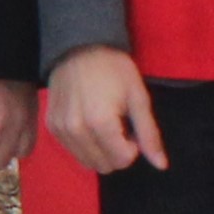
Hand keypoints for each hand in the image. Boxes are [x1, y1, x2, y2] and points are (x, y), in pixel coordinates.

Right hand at [45, 46, 166, 174]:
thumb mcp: (138, 97)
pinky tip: (89, 123)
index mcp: (100, 123)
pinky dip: (86, 145)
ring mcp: (60, 130)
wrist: (79, 47)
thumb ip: (149, 134)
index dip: (134, 147)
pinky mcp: (52, 127)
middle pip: (105, 166)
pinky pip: (73, 151)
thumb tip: (162, 165)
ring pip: (87, 163)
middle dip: (117, 152)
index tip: (131, 126)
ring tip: (104, 125)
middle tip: (119, 126)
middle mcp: (77, 131)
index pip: (123, 160)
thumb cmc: (114, 69)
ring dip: (101, 151)